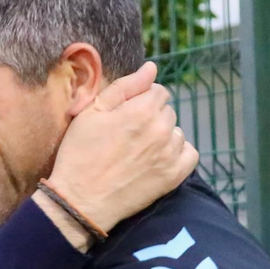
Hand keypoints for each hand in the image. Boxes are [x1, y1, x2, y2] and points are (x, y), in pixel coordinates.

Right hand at [45, 60, 197, 232]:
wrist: (80, 200)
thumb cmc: (80, 153)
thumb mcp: (91, 112)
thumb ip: (125, 86)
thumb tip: (152, 68)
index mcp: (142, 109)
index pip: (158, 91)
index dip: (141, 100)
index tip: (125, 115)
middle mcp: (162, 128)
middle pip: (168, 111)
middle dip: (152, 117)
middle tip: (128, 135)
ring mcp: (170, 153)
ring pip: (177, 132)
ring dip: (163, 136)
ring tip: (140, 151)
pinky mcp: (174, 176)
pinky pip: (189, 154)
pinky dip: (178, 154)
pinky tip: (158, 160)